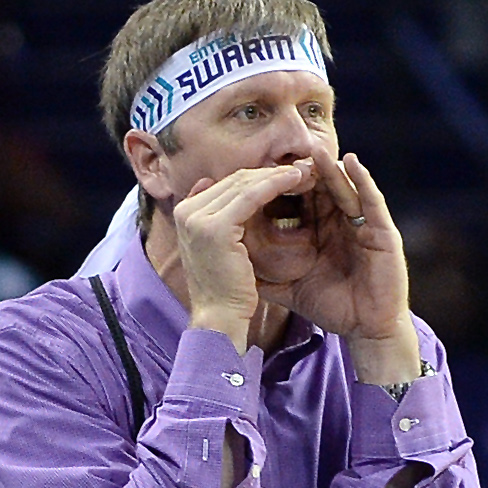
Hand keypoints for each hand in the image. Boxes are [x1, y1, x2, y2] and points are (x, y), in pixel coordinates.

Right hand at [176, 159, 318, 344]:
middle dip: (269, 172)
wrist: (219, 319)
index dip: (257, 176)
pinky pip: (251, 195)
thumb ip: (223, 220)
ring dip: (276, 174)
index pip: (225, 184)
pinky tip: (296, 180)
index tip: (285, 175)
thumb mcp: (220, 249)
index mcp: (185, 212)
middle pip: (234, 179)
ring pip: (243, 182)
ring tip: (303, 172)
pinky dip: (276, 184)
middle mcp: (186, 210)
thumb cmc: (227, 290)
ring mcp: (197, 217)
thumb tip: (236, 193)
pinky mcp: (215, 226)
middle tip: (300, 168)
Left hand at [254, 152, 418, 379]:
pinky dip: (363, 180)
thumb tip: (229, 271)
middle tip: (283, 156)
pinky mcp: (383, 230)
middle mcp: (341, 222)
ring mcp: (363, 224)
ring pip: (344, 188)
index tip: (256, 175)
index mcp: (320, 231)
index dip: (279, 188)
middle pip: (319, 189)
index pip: (298, 202)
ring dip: (330, 169)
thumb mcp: (292, 289)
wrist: (368, 331)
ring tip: (315, 152)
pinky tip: (351, 162)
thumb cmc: (334, 309)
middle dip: (303, 172)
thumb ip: (265, 277)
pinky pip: (371, 200)